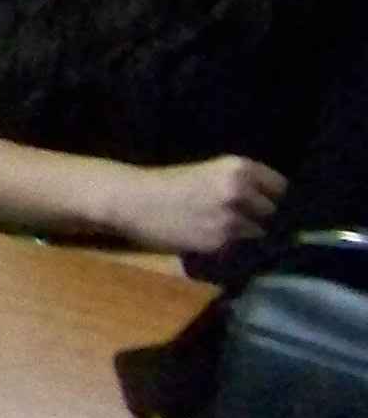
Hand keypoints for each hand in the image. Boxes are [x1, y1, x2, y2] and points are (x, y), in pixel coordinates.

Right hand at [107, 155, 286, 257]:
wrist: (133, 200)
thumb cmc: (168, 182)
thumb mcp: (210, 173)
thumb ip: (244, 185)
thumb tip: (280, 204)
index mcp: (238, 168)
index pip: (283, 188)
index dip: (283, 199)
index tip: (281, 208)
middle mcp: (239, 191)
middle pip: (279, 213)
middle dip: (274, 221)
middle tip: (263, 225)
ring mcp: (231, 219)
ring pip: (265, 234)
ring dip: (259, 238)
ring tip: (246, 237)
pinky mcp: (221, 243)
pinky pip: (244, 249)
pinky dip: (242, 250)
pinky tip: (232, 246)